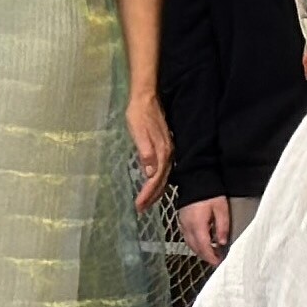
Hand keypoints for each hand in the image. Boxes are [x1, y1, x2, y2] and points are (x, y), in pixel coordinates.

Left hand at [126, 87, 174, 211]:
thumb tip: (149, 172)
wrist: (146, 98)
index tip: (140, 205)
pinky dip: (158, 180)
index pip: (155, 178)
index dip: (148, 193)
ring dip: (156, 190)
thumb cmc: (139, 113)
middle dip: (152, 196)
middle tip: (142, 209)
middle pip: (162, 180)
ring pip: (164, 176)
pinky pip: (164, 169)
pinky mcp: (165, 147)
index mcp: (161, 152)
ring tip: (147, 202)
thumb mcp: (138, 131)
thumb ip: (145, 151)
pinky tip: (154, 183)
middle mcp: (167, 153)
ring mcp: (167, 150)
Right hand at [174, 193, 243, 262]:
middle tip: (217, 260)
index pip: (203, 247)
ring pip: (190, 244)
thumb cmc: (210, 192)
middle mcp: (187, 226)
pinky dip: (195, 244)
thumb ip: (222, 226)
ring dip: (200, 251)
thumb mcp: (221, 208)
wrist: (196, 178)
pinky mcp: (182, 220)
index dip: (211, 257)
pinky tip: (203, 243)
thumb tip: (222, 242)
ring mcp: (183, 224)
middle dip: (206, 256)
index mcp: (197, 224)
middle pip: (196, 248)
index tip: (219, 263)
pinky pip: (187, 237)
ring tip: (212, 253)